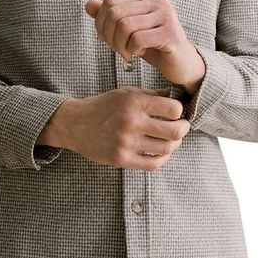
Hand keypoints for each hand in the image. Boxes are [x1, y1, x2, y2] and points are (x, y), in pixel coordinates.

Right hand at [37, 87, 189, 170]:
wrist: (74, 124)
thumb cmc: (102, 106)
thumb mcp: (125, 93)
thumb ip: (151, 95)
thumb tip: (176, 97)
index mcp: (134, 103)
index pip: (174, 109)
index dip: (180, 111)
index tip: (177, 113)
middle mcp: (132, 122)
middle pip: (175, 131)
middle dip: (184, 129)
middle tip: (182, 127)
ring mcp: (126, 143)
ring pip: (166, 149)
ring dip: (174, 144)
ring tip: (172, 140)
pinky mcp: (121, 159)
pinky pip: (152, 164)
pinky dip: (162, 159)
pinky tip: (161, 153)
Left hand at [84, 0, 205, 92]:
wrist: (181, 64)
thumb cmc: (153, 45)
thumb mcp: (128, 30)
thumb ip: (110, 16)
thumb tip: (88, 4)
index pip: (110, 1)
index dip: (101, 23)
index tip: (108, 39)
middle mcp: (158, 0)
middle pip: (115, 13)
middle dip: (109, 36)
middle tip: (118, 49)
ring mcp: (166, 15)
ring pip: (124, 26)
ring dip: (120, 45)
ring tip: (128, 53)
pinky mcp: (170, 33)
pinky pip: (137, 40)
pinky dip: (132, 50)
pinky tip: (140, 53)